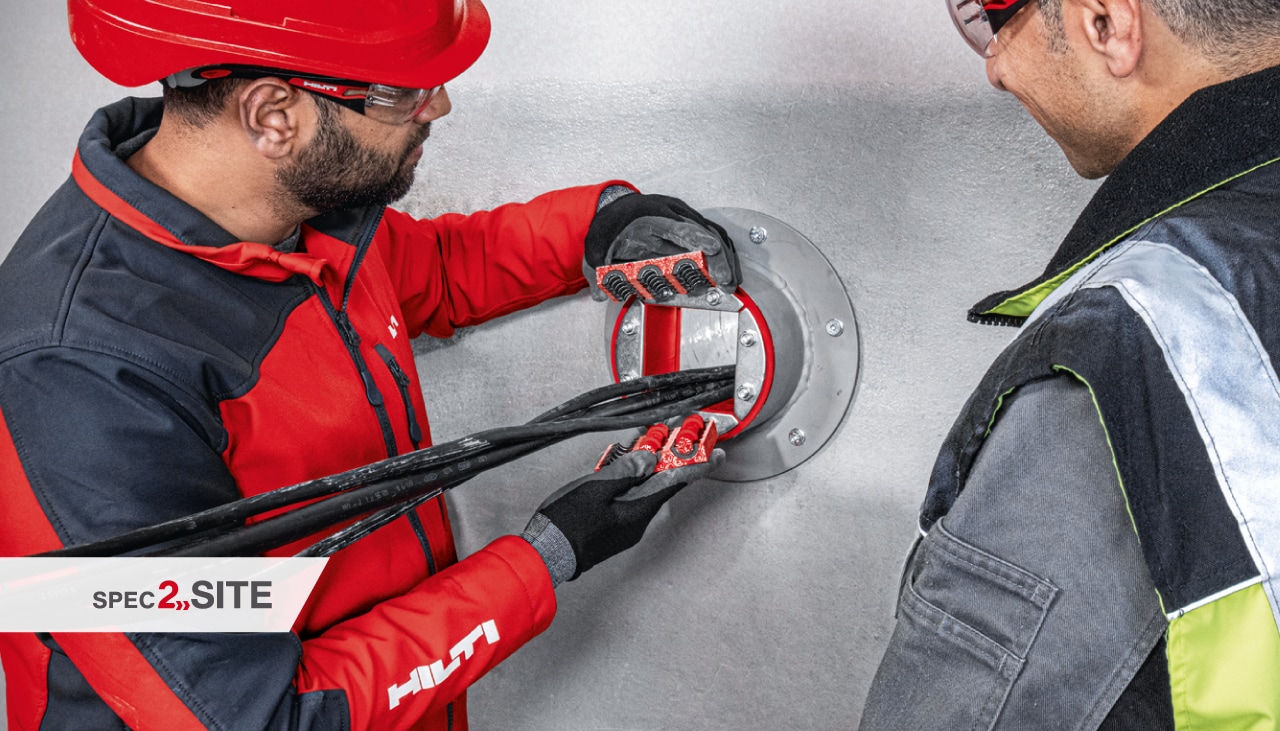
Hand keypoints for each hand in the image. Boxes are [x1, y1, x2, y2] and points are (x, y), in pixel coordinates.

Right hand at [526, 447, 724, 581]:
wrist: (546, 553)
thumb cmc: (566, 524)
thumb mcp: (595, 489)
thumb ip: (625, 472)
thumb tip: (649, 459)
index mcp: (638, 510)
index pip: (676, 482)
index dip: (698, 465)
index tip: (716, 454)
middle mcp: (637, 519)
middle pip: (664, 483)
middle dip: (674, 458)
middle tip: (684, 438)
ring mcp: (626, 524)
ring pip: (647, 488)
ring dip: (651, 466)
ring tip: (652, 444)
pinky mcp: (614, 525)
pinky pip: (633, 496)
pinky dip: (635, 478)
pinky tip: (627, 467)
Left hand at [583, 193, 740, 300]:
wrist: (613, 208)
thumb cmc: (610, 224)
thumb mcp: (596, 246)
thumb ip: (598, 270)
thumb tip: (600, 293)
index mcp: (649, 215)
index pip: (678, 226)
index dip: (697, 237)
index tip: (713, 250)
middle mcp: (671, 212)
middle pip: (704, 231)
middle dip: (718, 259)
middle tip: (725, 282)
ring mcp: (683, 217)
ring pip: (713, 234)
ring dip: (725, 259)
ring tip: (730, 283)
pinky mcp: (689, 225)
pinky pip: (713, 236)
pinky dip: (723, 255)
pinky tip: (726, 272)